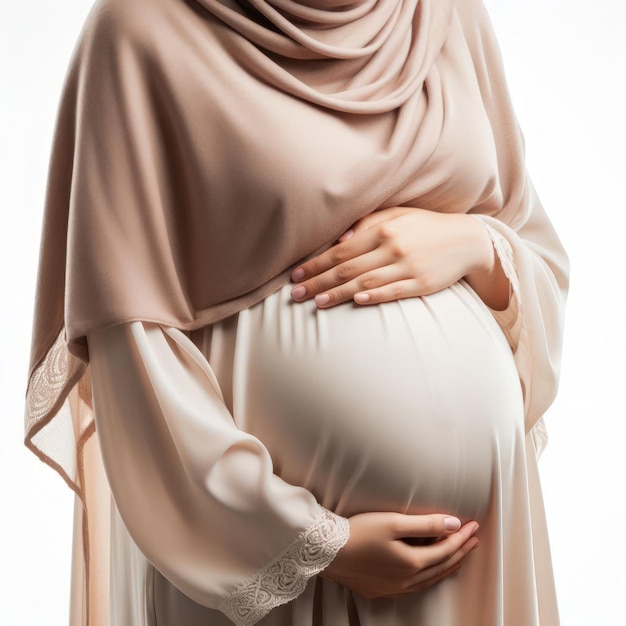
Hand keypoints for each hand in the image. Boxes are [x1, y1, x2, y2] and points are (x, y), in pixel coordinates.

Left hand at [290, 207, 508, 309]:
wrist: (467, 240)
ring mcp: (408, 267)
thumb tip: (339, 242)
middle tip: (295, 294)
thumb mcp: (397, 215)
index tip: (296, 275)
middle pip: (348, 269)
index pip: (341, 252)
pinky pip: (393, 292)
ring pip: (365, 283)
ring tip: (316, 303)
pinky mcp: (422, 284)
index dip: (316, 264)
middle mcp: (393, 247)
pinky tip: (356, 302)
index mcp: (384, 230)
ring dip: (338, 294)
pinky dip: (374, 297)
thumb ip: (367, 225)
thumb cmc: (425, 227)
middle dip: (318, 282)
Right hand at [321, 512, 479, 598]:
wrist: (328, 551)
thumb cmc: (359, 532)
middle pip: (442, 566)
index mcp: (412, 562)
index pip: (446, 549)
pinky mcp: (381, 590)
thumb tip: (453, 523)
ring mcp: (394, 588)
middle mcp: (407, 580)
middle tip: (473, 539)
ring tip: (459, 557)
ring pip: (430, 580)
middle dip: (460, 551)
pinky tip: (428, 574)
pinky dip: (429, 577)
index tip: (473, 524)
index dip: (462, 536)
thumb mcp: (394, 522)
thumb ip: (426, 524)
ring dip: (447, 566)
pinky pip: (415, 587)